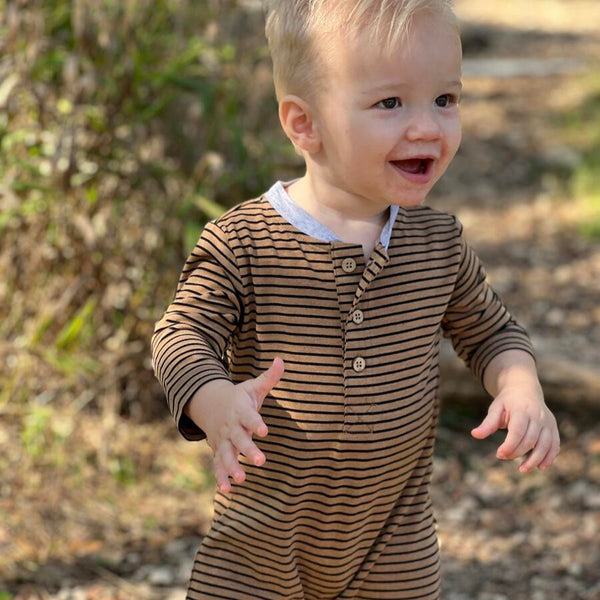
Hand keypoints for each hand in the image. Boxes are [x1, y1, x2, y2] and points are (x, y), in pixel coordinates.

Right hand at [187, 358, 283, 491]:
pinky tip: (227, 490)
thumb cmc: (239, 397)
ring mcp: (223, 441)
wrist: (211, 405)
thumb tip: (282, 360)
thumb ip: (269, 377)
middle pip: (239, 440)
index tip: (265, 430)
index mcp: (240, 410)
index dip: (256, 423)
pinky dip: (221, 477)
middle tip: (261, 461)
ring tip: (242, 479)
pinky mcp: (219, 451)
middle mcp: (231, 427)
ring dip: (233, 467)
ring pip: (226, 455)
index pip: (249, 417)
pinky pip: (218, 466)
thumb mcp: (253, 386)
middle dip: (249, 450)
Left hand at [471, 383, 559, 472]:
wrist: (524, 390)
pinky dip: (549, 457)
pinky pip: (554, 445)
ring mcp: (548, 422)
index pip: (518, 431)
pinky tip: (540, 467)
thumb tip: (475, 435)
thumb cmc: (507, 402)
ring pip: (545, 445)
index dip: (509, 445)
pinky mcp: (553, 428)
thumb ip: (488, 423)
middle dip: (517, 452)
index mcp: (522, 410)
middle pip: (530, 440)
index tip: (499, 454)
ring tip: (522, 470)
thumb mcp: (495, 409)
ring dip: (535, 460)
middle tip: (504, 457)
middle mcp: (538, 416)